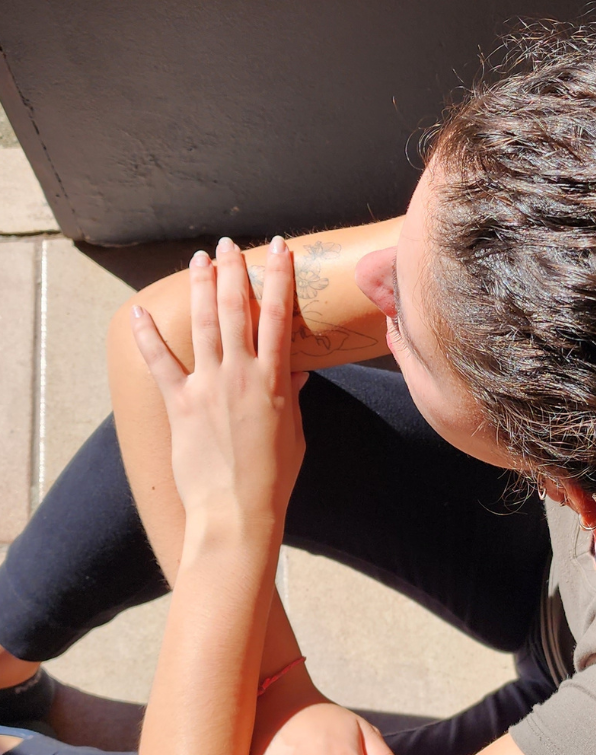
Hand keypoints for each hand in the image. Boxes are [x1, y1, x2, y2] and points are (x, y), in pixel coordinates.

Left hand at [130, 236, 306, 531]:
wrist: (238, 510)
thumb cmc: (273, 478)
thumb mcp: (294, 433)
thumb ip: (292, 396)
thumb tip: (296, 368)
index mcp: (274, 381)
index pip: (279, 317)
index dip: (280, 279)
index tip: (281, 250)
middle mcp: (240, 376)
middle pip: (237, 309)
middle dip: (234, 271)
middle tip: (230, 244)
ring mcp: (208, 387)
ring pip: (204, 324)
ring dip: (201, 287)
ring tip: (199, 259)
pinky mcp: (180, 404)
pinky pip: (160, 362)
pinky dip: (148, 335)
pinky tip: (139, 311)